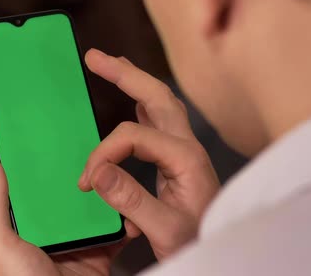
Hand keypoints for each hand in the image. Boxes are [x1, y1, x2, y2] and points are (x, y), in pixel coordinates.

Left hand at [0, 154, 130, 275]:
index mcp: (20, 226)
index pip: (27, 185)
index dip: (36, 161)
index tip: (48, 133)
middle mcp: (47, 231)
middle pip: (63, 193)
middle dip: (77, 171)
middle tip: (91, 143)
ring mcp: (75, 242)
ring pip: (91, 208)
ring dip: (103, 190)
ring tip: (114, 165)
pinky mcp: (99, 254)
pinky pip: (114, 231)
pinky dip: (124, 219)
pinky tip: (129, 201)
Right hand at [78, 49, 219, 260]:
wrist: (223, 252)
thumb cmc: (199, 242)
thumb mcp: (164, 229)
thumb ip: (131, 200)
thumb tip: (98, 172)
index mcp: (185, 157)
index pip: (133, 136)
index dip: (104, 154)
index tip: (87, 181)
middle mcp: (187, 146)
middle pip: (156, 94)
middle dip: (124, 73)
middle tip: (94, 58)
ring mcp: (185, 150)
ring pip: (161, 102)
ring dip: (135, 81)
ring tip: (112, 66)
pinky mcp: (179, 159)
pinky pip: (160, 120)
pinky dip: (143, 104)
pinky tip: (134, 101)